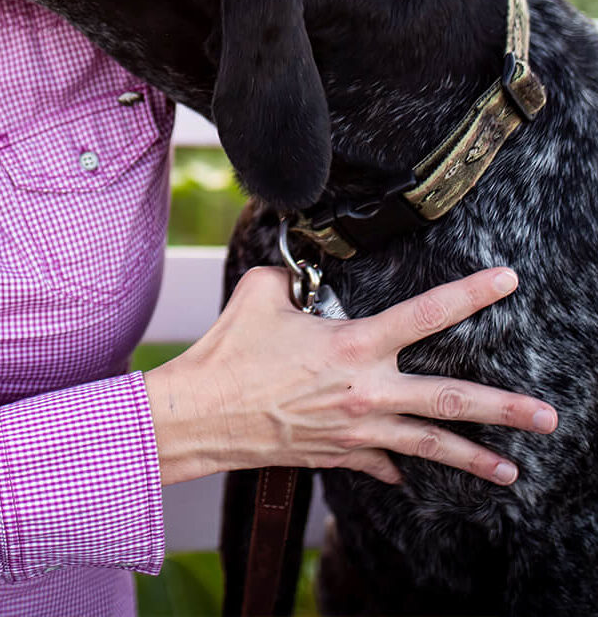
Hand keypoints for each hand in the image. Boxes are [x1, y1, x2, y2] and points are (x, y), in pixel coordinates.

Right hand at [142, 264, 557, 486]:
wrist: (205, 414)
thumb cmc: (230, 351)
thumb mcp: (260, 293)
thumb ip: (291, 281)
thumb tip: (301, 280)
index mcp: (354, 344)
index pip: (426, 313)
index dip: (471, 293)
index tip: (506, 281)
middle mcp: (367, 391)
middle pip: (451, 400)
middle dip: (506, 409)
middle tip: (548, 417)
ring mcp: (359, 430)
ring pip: (431, 446)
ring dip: (476, 459)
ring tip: (513, 471)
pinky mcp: (341, 455)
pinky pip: (383, 463)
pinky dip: (397, 465)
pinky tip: (409, 473)